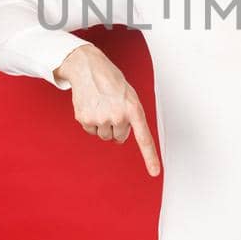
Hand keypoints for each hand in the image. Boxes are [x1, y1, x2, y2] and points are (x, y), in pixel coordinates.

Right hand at [54, 44, 161, 176]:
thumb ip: (131, 116)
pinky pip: (91, 131)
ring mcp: (101, 118)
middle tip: (112, 108)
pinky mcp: (85, 119)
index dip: (150, 157)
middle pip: (119, 138)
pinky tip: (91, 105)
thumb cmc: (111, 81)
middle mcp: (118, 116)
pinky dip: (91, 121)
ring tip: (101, 104)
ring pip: (104, 136)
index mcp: (133, 109)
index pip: (144, 138)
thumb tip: (121, 137)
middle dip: (117, 127)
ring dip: (103, 124)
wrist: (87, 67)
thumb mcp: (129, 95)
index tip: (155, 172)